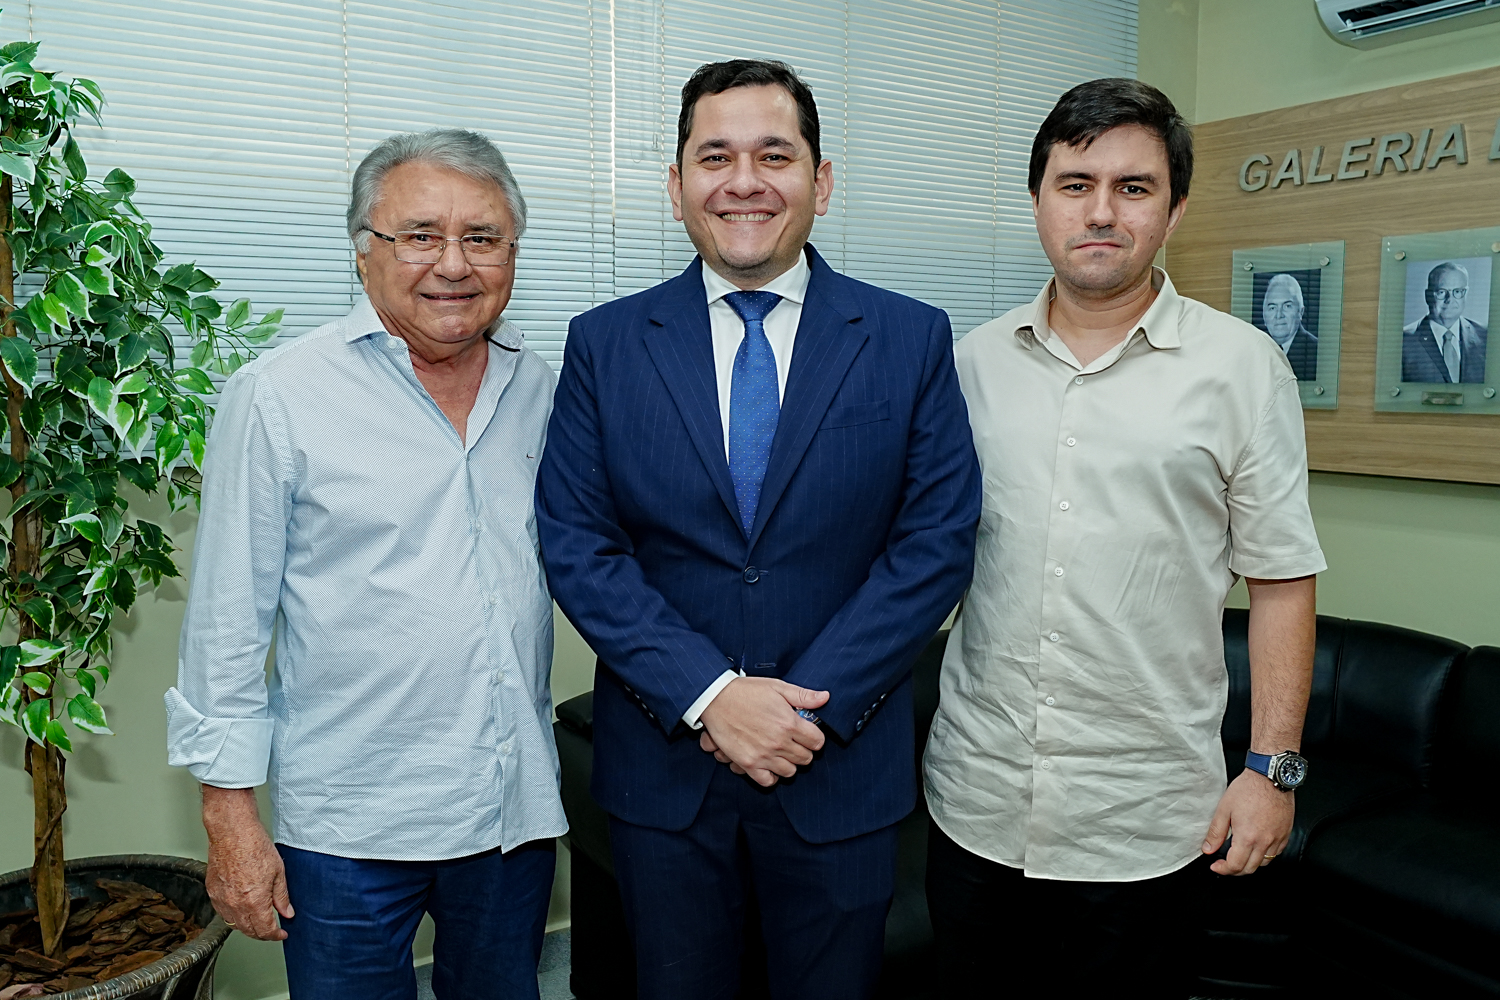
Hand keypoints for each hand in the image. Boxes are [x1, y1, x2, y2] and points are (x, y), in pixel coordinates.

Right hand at [202, 785, 294, 939]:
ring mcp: (221, 899)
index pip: (265, 930)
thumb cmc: (254, 846)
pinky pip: (222, 912)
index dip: (275, 935)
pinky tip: (241, 909)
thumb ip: (282, 897)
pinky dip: (233, 916)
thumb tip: (287, 913)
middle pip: (248, 931)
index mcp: (254, 902)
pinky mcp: (212, 892)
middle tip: (272, 930)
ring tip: (258, 921)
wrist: (232, 832)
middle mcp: (235, 905)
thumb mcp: (278, 872)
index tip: (281, 934)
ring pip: (234, 924)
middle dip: (262, 933)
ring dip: (247, 927)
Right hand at [698, 677, 827, 786]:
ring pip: (790, 771)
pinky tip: (770, 765)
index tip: (809, 735)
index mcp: (789, 722)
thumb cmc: (747, 691)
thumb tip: (825, 698)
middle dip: (804, 751)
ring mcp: (763, 755)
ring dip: (790, 764)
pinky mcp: (748, 763)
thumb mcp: (777, 686)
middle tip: (795, 743)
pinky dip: (772, 776)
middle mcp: (779, 742)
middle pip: (806, 758)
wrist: (716, 698)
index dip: (816, 738)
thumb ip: (803, 695)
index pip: (817, 741)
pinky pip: (768, 781)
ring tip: (783, 753)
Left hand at [1201, 769, 1294, 875]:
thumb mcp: (1224, 808)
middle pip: (1250, 869)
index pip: (1235, 866)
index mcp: (1248, 837)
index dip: (1223, 870)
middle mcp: (1265, 841)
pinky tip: (1256, 847)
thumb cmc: (1248, 788)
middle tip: (1225, 863)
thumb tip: (1208, 848)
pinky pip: (1276, 853)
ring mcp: (1277, 839)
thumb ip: (1216, 832)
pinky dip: (1265, 855)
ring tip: (1240, 855)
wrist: (1270, 776)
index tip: (1216, 866)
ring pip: (1264, 863)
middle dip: (1235, 870)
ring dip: (1250, 864)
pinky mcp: (1285, 834)